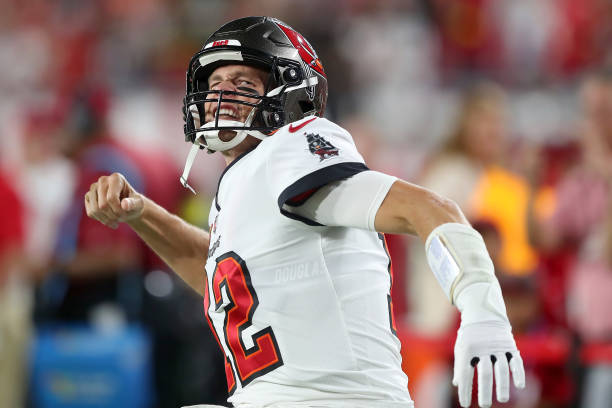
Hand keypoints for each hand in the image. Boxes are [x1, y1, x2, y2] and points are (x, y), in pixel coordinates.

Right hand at [84, 172, 143, 228]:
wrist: (127, 207)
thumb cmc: (134, 203)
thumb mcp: (138, 204)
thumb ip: (133, 204)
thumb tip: (124, 205)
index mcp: (116, 178)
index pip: (111, 198)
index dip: (118, 210)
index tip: (126, 212)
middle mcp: (103, 180)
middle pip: (103, 205)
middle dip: (113, 215)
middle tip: (122, 217)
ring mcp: (93, 188)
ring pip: (95, 210)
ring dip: (107, 219)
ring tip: (117, 220)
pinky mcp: (88, 197)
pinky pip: (91, 213)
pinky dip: (101, 219)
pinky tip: (109, 219)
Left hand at [453, 283, 524, 406]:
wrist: (483, 313)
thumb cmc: (469, 335)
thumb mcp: (461, 347)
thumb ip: (459, 366)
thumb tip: (457, 384)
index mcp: (467, 349)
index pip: (465, 373)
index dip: (465, 390)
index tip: (465, 405)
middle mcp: (483, 348)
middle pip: (484, 372)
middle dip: (484, 390)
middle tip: (484, 405)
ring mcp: (497, 347)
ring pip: (501, 368)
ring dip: (502, 384)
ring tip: (501, 399)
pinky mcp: (510, 345)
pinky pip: (515, 360)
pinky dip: (518, 372)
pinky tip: (519, 385)